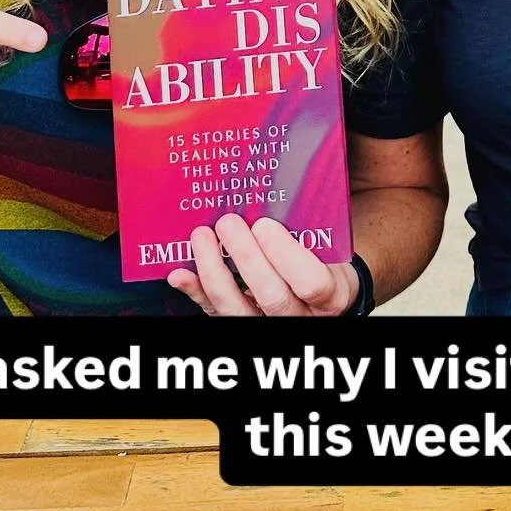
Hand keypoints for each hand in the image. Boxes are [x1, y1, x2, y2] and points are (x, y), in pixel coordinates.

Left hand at [168, 214, 358, 316]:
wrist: (321, 295)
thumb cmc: (324, 262)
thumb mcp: (330, 248)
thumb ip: (309, 230)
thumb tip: (277, 187)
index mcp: (330, 296)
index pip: (311, 283)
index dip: (286, 256)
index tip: (264, 225)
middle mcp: (299, 316)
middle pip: (271, 296)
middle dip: (246, 258)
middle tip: (229, 223)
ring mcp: (266, 323)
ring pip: (237, 309)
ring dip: (214, 271)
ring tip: (202, 236)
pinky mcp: (240, 322)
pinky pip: (214, 312)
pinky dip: (195, 291)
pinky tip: (179, 274)